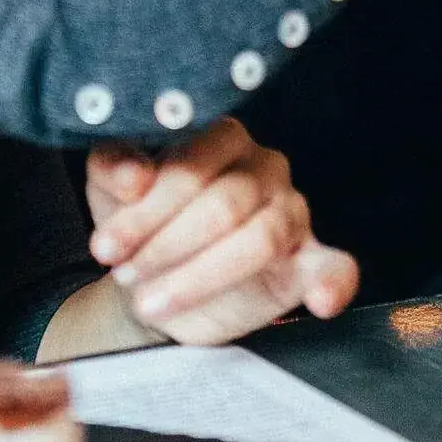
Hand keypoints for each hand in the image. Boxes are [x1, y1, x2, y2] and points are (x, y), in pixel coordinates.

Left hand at [81, 123, 358, 345]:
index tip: (106, 248)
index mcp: (222, 138)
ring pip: (261, 239)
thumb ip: (112, 168)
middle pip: (225, 205)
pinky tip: (321, 302)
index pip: (193, 167)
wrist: (155, 282)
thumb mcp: (109, 191)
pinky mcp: (308, 261)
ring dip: (200, 278)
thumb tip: (133, 176)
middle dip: (166, 247)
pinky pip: (336, 267)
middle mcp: (266, 167)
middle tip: (127, 277)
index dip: (147, 210)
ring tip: (153, 302)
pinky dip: (334, 283)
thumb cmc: (140, 224)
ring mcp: (292, 212)